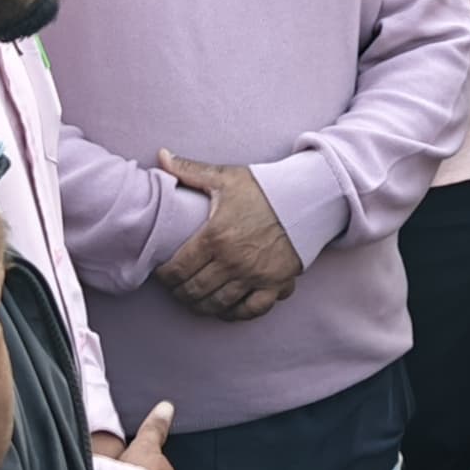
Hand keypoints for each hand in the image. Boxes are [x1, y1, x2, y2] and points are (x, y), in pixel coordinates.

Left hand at [153, 155, 303, 321]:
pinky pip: (251, 310)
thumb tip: (161, 155)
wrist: (307, 196)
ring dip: (201, 306)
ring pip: (218, 304)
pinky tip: (226, 308)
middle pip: (195, 290)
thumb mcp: (225, 177)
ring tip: (194, 299)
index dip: (164, 276)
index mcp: (216, 236)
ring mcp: (255, 275)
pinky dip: (235, 314)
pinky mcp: (275, 284)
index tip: (162, 273)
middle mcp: (234, 261)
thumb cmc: (264, 187)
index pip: (178, 269)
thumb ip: (189, 170)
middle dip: (179, 293)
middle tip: (175, 288)